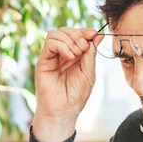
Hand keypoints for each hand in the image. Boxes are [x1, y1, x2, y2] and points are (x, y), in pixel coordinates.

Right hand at [33, 27, 98, 141]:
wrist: (63, 111)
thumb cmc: (76, 96)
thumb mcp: (89, 73)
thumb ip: (91, 53)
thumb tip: (98, 34)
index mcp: (76, 56)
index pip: (79, 34)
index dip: (86, 31)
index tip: (94, 34)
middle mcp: (63, 54)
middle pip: (67, 30)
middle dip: (78, 35)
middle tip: (84, 48)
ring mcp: (53, 56)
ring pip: (57, 33)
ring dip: (70, 40)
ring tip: (76, 54)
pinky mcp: (43, 60)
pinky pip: (50, 42)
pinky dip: (61, 45)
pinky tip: (69, 56)